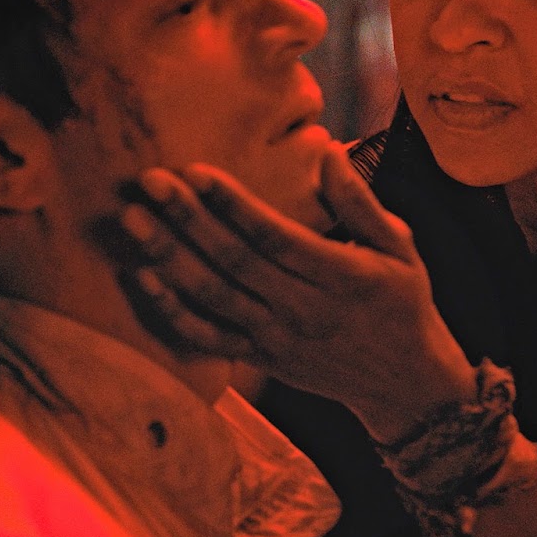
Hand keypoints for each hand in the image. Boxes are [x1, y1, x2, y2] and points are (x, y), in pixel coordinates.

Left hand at [119, 144, 475, 441]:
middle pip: (234, 262)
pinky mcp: (260, 358)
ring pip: (213, 297)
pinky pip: (208, 337)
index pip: (275, 236)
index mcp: (340, 275)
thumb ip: (360, 202)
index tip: (197, 172)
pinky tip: (143, 278)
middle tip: (149, 182)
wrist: (404, 386)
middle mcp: (303, 309)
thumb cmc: (403, 305)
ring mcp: (276, 337)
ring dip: (169, 258)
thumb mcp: (399, 248)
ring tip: (133, 221)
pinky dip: (173, 311)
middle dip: (188, 220)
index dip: (233, 204)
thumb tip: (328, 150)